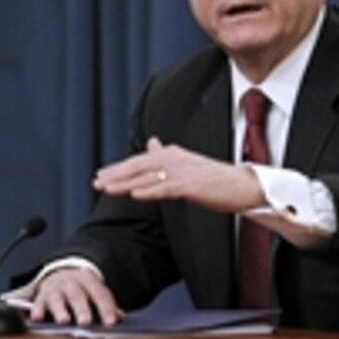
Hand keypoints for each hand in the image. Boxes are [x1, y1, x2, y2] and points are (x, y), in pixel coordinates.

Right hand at [30, 267, 122, 326]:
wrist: (60, 276)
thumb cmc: (83, 291)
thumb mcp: (96, 293)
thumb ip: (107, 306)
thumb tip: (119, 318)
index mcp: (90, 281)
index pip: (100, 295)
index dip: (107, 309)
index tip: (111, 322)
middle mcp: (72, 283)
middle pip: (78, 296)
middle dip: (82, 310)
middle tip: (86, 323)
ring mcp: (55, 289)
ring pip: (58, 299)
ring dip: (61, 311)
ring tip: (64, 321)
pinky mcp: (40, 297)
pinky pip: (37, 303)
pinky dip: (37, 311)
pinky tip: (38, 319)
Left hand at [93, 137, 263, 213]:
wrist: (243, 186)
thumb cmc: (216, 179)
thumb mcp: (187, 163)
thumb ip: (166, 154)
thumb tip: (151, 143)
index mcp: (173, 154)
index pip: (140, 161)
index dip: (118, 168)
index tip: (100, 176)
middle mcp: (175, 159)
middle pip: (139, 166)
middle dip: (116, 175)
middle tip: (95, 182)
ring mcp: (183, 172)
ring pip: (148, 177)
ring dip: (125, 183)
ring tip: (106, 189)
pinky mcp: (192, 186)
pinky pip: (166, 188)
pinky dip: (149, 191)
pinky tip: (135, 195)